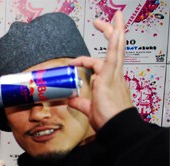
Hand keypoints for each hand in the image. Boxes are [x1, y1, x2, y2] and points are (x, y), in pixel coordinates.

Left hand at [68, 11, 132, 130]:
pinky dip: (114, 43)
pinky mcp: (110, 77)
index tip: (73, 62)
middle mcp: (115, 76)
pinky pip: (114, 56)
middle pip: (116, 49)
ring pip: (117, 48)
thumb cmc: (108, 120)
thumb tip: (70, 99)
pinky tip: (116, 30)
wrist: (117, 127)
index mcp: (111, 82)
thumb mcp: (90, 109)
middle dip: (113, 33)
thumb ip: (81, 103)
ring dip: (116, 30)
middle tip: (110, 20)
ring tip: (117, 16)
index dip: (86, 60)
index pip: (102, 64)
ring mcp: (114, 76)